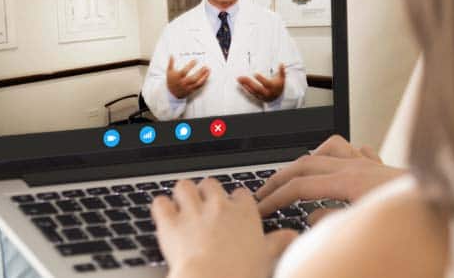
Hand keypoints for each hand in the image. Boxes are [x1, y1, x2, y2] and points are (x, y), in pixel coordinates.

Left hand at [152, 179, 297, 277]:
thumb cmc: (240, 274)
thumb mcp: (266, 258)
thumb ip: (279, 242)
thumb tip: (292, 236)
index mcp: (244, 212)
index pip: (240, 193)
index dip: (234, 201)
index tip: (232, 209)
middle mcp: (219, 206)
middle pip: (210, 184)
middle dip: (206, 194)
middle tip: (204, 208)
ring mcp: (193, 212)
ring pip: (184, 187)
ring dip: (182, 195)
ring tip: (182, 206)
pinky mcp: (170, 222)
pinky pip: (161, 203)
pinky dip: (161, 207)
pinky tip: (164, 214)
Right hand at [166, 56, 209, 98]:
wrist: (172, 94)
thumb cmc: (171, 81)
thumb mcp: (169, 72)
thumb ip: (171, 63)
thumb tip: (171, 55)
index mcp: (178, 78)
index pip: (184, 71)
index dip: (190, 65)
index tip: (195, 60)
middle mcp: (183, 83)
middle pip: (192, 78)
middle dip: (200, 72)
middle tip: (205, 66)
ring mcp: (187, 87)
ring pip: (197, 83)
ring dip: (204, 76)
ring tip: (208, 70)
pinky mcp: (191, 90)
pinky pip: (198, 86)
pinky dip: (203, 81)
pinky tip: (206, 76)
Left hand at [237, 63, 285, 101]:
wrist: (278, 97)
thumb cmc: (279, 86)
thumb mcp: (282, 78)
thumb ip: (281, 71)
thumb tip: (281, 64)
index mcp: (272, 87)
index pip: (266, 83)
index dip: (261, 79)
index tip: (255, 74)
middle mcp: (267, 92)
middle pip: (257, 88)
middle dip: (249, 82)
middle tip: (242, 77)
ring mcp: (262, 95)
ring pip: (252, 91)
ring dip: (245, 85)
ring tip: (240, 79)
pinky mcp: (258, 97)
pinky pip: (251, 93)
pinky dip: (246, 88)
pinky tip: (241, 84)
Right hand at [255, 135, 405, 223]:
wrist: (449, 205)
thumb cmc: (412, 220)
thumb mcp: (364, 226)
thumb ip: (331, 221)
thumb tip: (310, 216)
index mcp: (350, 180)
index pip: (300, 186)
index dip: (276, 198)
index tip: (260, 209)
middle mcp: (358, 165)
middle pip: (306, 163)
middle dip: (280, 178)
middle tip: (263, 193)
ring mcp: (371, 163)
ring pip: (329, 148)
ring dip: (309, 159)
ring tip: (297, 175)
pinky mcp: (384, 168)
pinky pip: (357, 151)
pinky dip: (342, 156)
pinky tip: (339, 165)